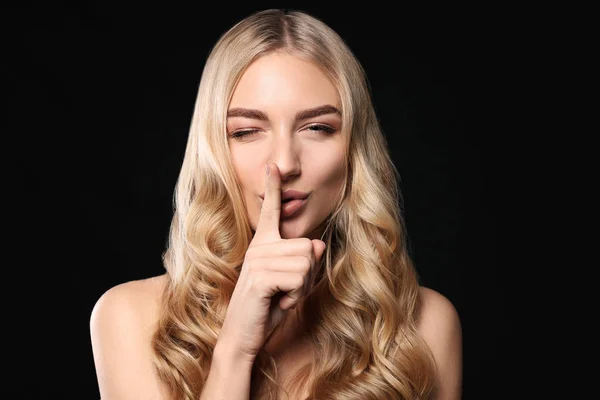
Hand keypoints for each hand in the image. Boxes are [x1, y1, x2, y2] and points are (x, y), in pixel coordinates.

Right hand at [217, 162, 325, 362]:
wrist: (244, 335)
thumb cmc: (268, 308)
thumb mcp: (292, 283)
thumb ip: (304, 261)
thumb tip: (317, 243)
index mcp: (263, 244)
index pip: (270, 212)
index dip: (273, 188)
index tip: (272, 166)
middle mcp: (259, 247)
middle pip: (308, 247)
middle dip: (307, 274)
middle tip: (287, 290)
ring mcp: (257, 261)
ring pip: (306, 263)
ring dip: (301, 287)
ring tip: (280, 296)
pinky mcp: (260, 277)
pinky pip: (298, 277)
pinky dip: (294, 296)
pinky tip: (277, 303)